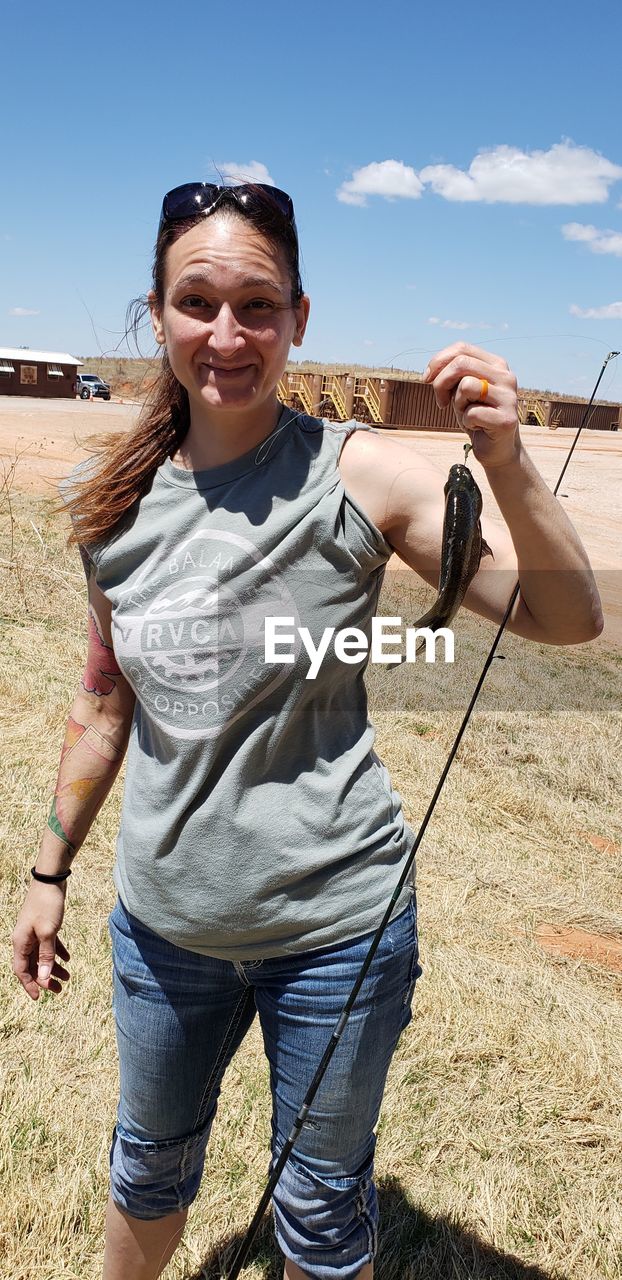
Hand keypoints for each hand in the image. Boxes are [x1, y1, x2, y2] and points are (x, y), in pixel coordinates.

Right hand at [12, 882, 70, 999]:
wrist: (51, 880)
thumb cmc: (47, 904)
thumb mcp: (48, 932)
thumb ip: (46, 955)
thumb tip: (43, 976)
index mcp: (21, 942)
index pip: (21, 970)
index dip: (30, 984)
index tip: (40, 997)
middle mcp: (25, 939)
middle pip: (32, 965)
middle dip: (45, 979)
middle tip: (59, 990)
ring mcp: (34, 932)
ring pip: (42, 956)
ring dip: (53, 967)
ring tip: (68, 977)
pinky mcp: (44, 926)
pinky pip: (49, 945)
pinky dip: (57, 952)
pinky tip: (68, 958)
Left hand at [424, 342, 519, 468]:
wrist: (497, 448)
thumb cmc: (476, 416)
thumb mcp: (461, 390)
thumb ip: (452, 375)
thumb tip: (430, 372)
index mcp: (497, 365)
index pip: (462, 348)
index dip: (438, 361)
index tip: (427, 379)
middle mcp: (507, 377)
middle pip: (462, 363)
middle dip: (441, 383)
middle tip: (441, 402)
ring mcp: (509, 398)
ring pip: (466, 386)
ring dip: (457, 404)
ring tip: (466, 414)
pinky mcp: (506, 420)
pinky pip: (472, 413)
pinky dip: (466, 422)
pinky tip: (477, 428)